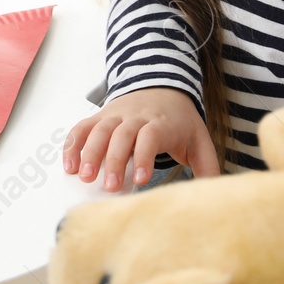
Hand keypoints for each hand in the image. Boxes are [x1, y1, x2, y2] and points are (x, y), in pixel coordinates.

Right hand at [62, 87, 220, 191]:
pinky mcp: (101, 117)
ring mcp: (115, 115)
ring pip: (99, 129)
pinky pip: (83, 128)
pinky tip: (69, 165)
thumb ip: (207, 167)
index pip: (150, 136)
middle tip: (108, 186)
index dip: (143, 156)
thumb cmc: (179, 121)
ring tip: (84, 177)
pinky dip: (73, 144)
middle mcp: (136, 117)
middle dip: (113, 159)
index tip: (138, 180)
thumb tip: (214, 196)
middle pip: (121, 134)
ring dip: (89, 152)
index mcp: (161, 123)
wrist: (162, 87)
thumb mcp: (199, 140)